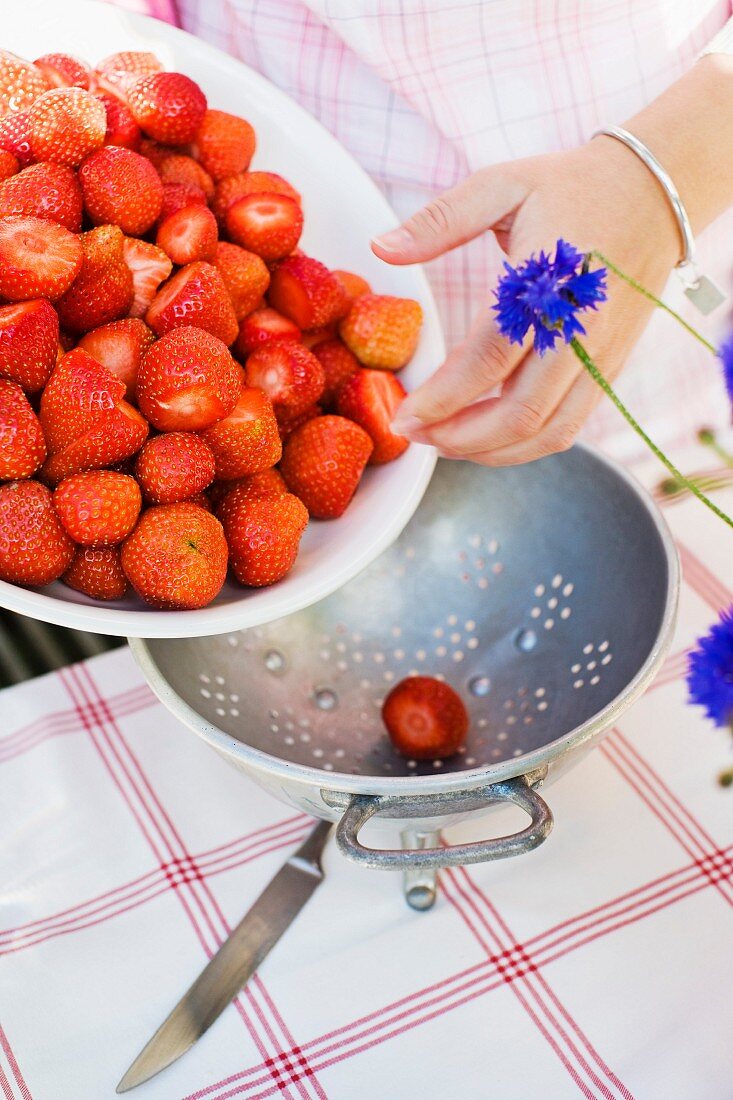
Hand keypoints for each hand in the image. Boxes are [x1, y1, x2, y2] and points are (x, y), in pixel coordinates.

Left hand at [372, 136, 679, 464]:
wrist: (653, 195)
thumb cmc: (570, 188)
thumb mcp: (501, 185)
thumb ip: (440, 221)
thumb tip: (380, 247)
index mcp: (548, 284)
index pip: (490, 359)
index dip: (444, 396)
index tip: (404, 415)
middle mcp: (580, 331)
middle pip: (520, 413)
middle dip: (460, 436)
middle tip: (414, 434)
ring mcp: (600, 357)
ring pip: (548, 433)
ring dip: (491, 451)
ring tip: (444, 444)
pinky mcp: (609, 371)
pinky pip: (569, 427)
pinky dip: (525, 446)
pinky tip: (486, 438)